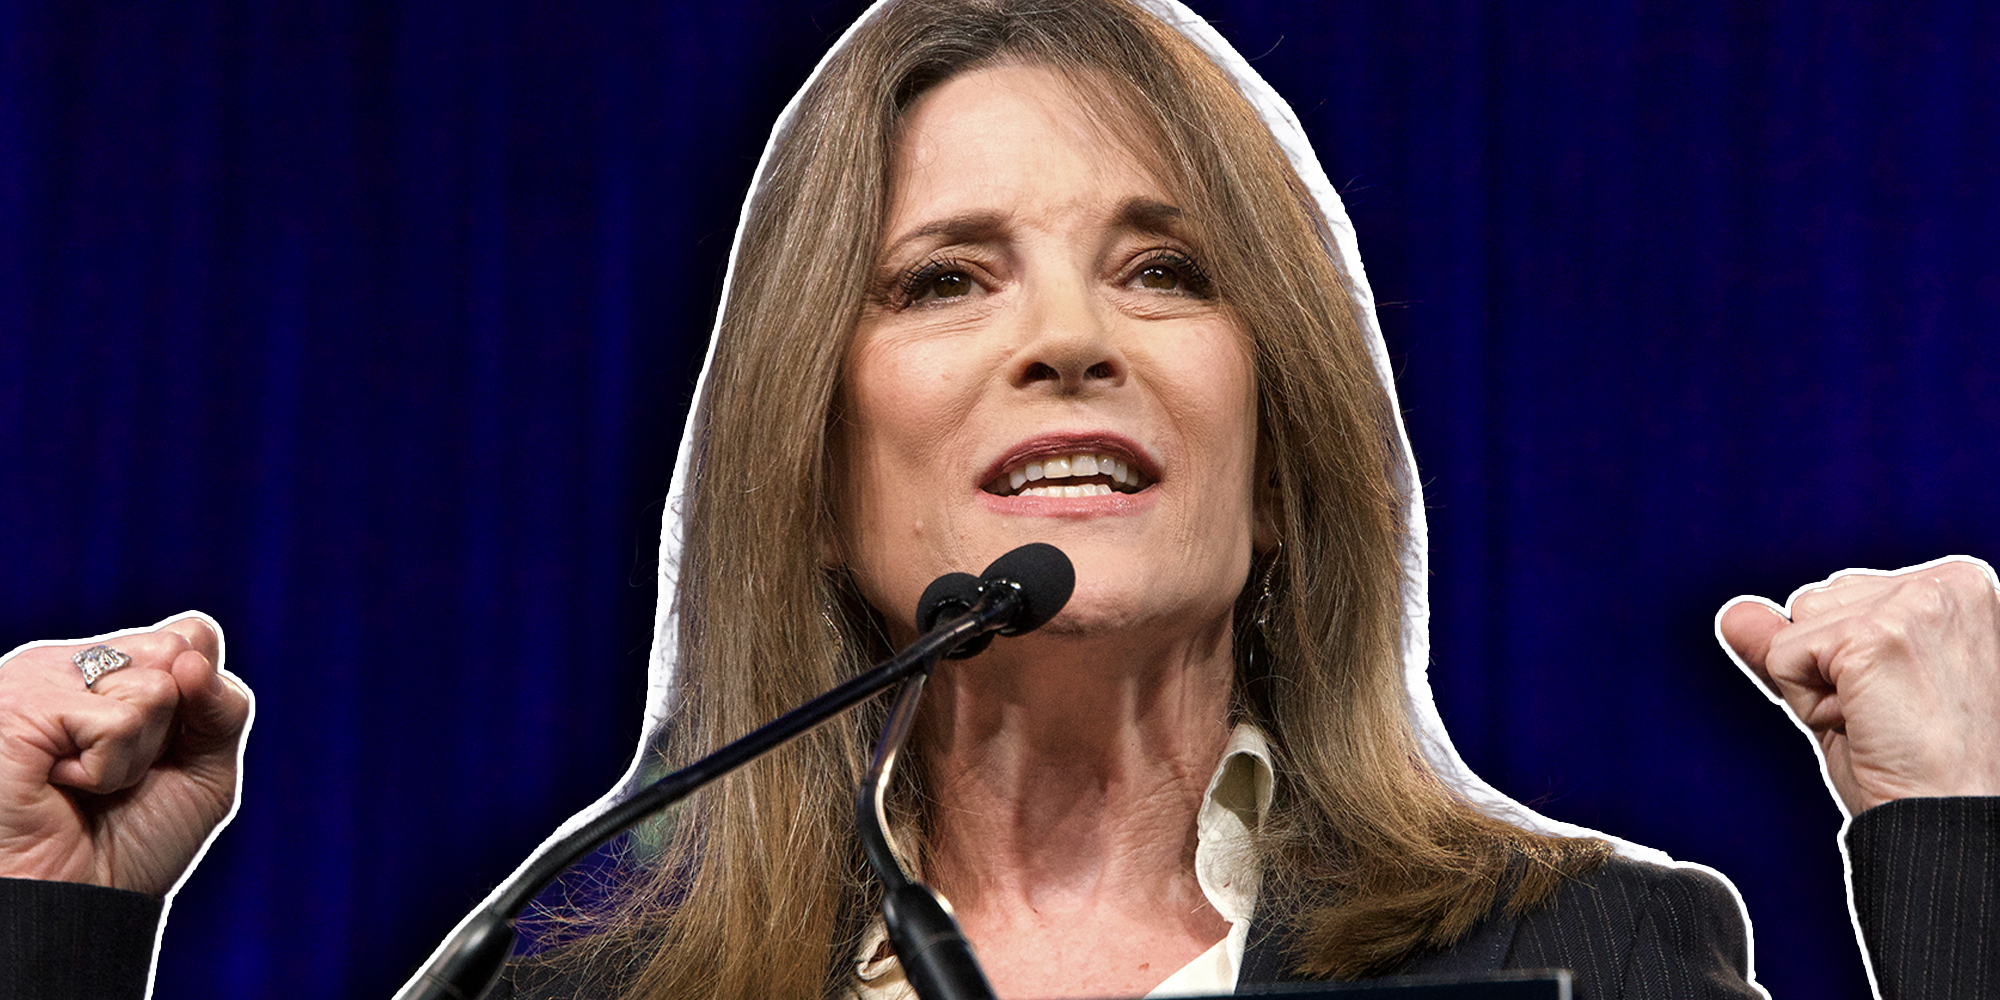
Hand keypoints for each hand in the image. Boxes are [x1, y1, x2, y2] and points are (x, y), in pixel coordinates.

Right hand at [0, 615, 252, 895]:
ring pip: (155, 683)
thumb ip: (221, 705)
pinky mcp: (16, 705)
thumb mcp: (205, 771)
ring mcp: (37, 676)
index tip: (160, 754)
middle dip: (171, 728)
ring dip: (137, 754)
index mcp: (106, 668)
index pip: (192, 637)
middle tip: (119, 774)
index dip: (199, 701)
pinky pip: (117, 720)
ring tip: (84, 784)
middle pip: (178, 650)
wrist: (77, 907)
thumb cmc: (130, 845)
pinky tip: (58, 784)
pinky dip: (106, 768)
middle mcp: (68, 663)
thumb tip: (191, 655)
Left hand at [1717, 558, 1999, 816]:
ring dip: (1816, 684)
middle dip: (1829, 665)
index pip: (1847, 599)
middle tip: (1891, 716)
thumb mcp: (1858, 688)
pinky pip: (1782, 656)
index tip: (1906, 701)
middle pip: (1817, 602)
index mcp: (1957, 587)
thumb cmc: (1924, 770)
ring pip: (1797, 624)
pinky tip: (1862, 724)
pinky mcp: (1874, 635)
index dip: (1850, 661)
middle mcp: (1947, 583)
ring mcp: (1914, 604)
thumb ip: (1799, 640)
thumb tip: (1735, 614)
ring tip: (1880, 720)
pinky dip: (1805, 703)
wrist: (1950, 821)